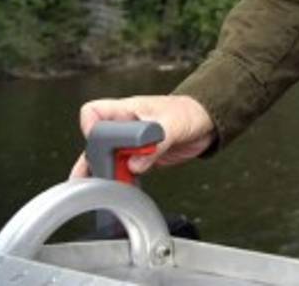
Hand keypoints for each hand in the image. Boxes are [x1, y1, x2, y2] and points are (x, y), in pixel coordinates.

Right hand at [69, 95, 215, 178]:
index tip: (98, 144)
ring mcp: (132, 143)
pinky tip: (122, 188)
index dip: (90, 127)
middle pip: (95, 141)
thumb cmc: (190, 112)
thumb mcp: (174, 124)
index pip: (94, 112)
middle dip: (92, 160)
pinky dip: (121, 179)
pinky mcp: (142, 157)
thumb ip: (156, 144)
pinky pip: (124, 169)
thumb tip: (135, 164)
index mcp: (128, 110)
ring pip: (107, 158)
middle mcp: (126, 126)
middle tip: (95, 176)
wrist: (208, 122)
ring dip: (104, 173)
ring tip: (102, 188)